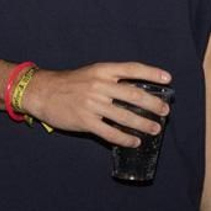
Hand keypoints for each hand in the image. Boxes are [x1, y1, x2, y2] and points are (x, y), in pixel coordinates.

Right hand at [22, 62, 171, 146]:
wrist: (41, 92)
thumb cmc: (71, 83)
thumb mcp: (92, 73)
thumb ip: (112, 79)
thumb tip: (139, 91)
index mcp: (103, 70)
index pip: (132, 69)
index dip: (152, 73)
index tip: (168, 79)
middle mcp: (99, 86)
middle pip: (134, 95)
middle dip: (153, 104)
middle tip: (165, 111)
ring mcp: (92, 104)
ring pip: (125, 116)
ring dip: (143, 124)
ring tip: (155, 129)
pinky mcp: (85, 121)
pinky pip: (109, 132)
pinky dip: (125, 138)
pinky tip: (134, 142)